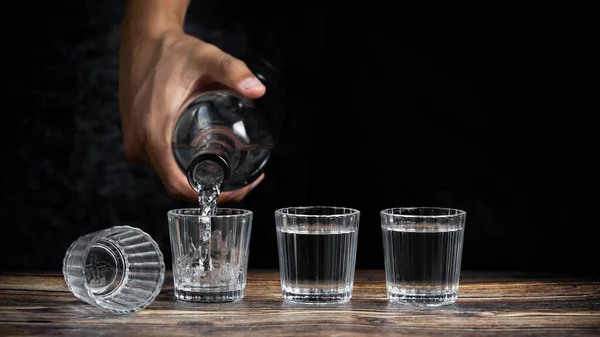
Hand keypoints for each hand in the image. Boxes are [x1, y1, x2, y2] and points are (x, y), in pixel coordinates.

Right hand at [118, 27, 265, 202]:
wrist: (141, 39)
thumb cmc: (171, 51)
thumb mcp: (206, 58)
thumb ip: (233, 71)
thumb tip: (258, 90)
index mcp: (153, 134)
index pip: (179, 184)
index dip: (210, 194)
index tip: (237, 190)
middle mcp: (140, 145)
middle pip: (176, 186)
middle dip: (211, 189)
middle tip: (243, 182)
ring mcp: (136, 143)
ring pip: (169, 175)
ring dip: (198, 180)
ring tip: (230, 172)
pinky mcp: (136, 138)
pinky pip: (162, 164)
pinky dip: (184, 168)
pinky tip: (206, 160)